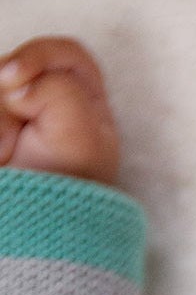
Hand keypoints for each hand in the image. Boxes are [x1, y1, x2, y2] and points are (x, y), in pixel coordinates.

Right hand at [0, 36, 118, 184]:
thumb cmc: (66, 193)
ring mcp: (20, 118)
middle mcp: (54, 107)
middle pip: (16, 70)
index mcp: (88, 106)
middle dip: (7, 102)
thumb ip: (60, 92)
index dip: (38, 55)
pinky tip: (2, 158)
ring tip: (4, 157)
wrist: (37, 239)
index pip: (67, 55)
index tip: (12, 79)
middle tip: (8, 144)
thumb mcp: (79, 139)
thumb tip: (18, 84)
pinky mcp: (5, 133)